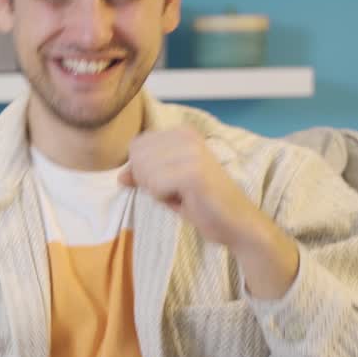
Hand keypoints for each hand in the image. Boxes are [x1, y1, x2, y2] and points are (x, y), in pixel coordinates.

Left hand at [119, 127, 261, 248]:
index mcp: (181, 132)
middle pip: (137, 156)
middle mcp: (187, 135)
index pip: (136, 145)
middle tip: (176, 191)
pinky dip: (164, 198)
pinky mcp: (193, 171)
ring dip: (157, 191)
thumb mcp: (167, 185)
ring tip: (183, 195)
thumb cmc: (202, 204)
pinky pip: (154, 185)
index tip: (169, 182)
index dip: (143, 170)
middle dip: (148, 181)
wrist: (237, 223)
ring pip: (144, 171)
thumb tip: (120, 177)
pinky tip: (186, 200)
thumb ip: (144, 175)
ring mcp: (191, 151)